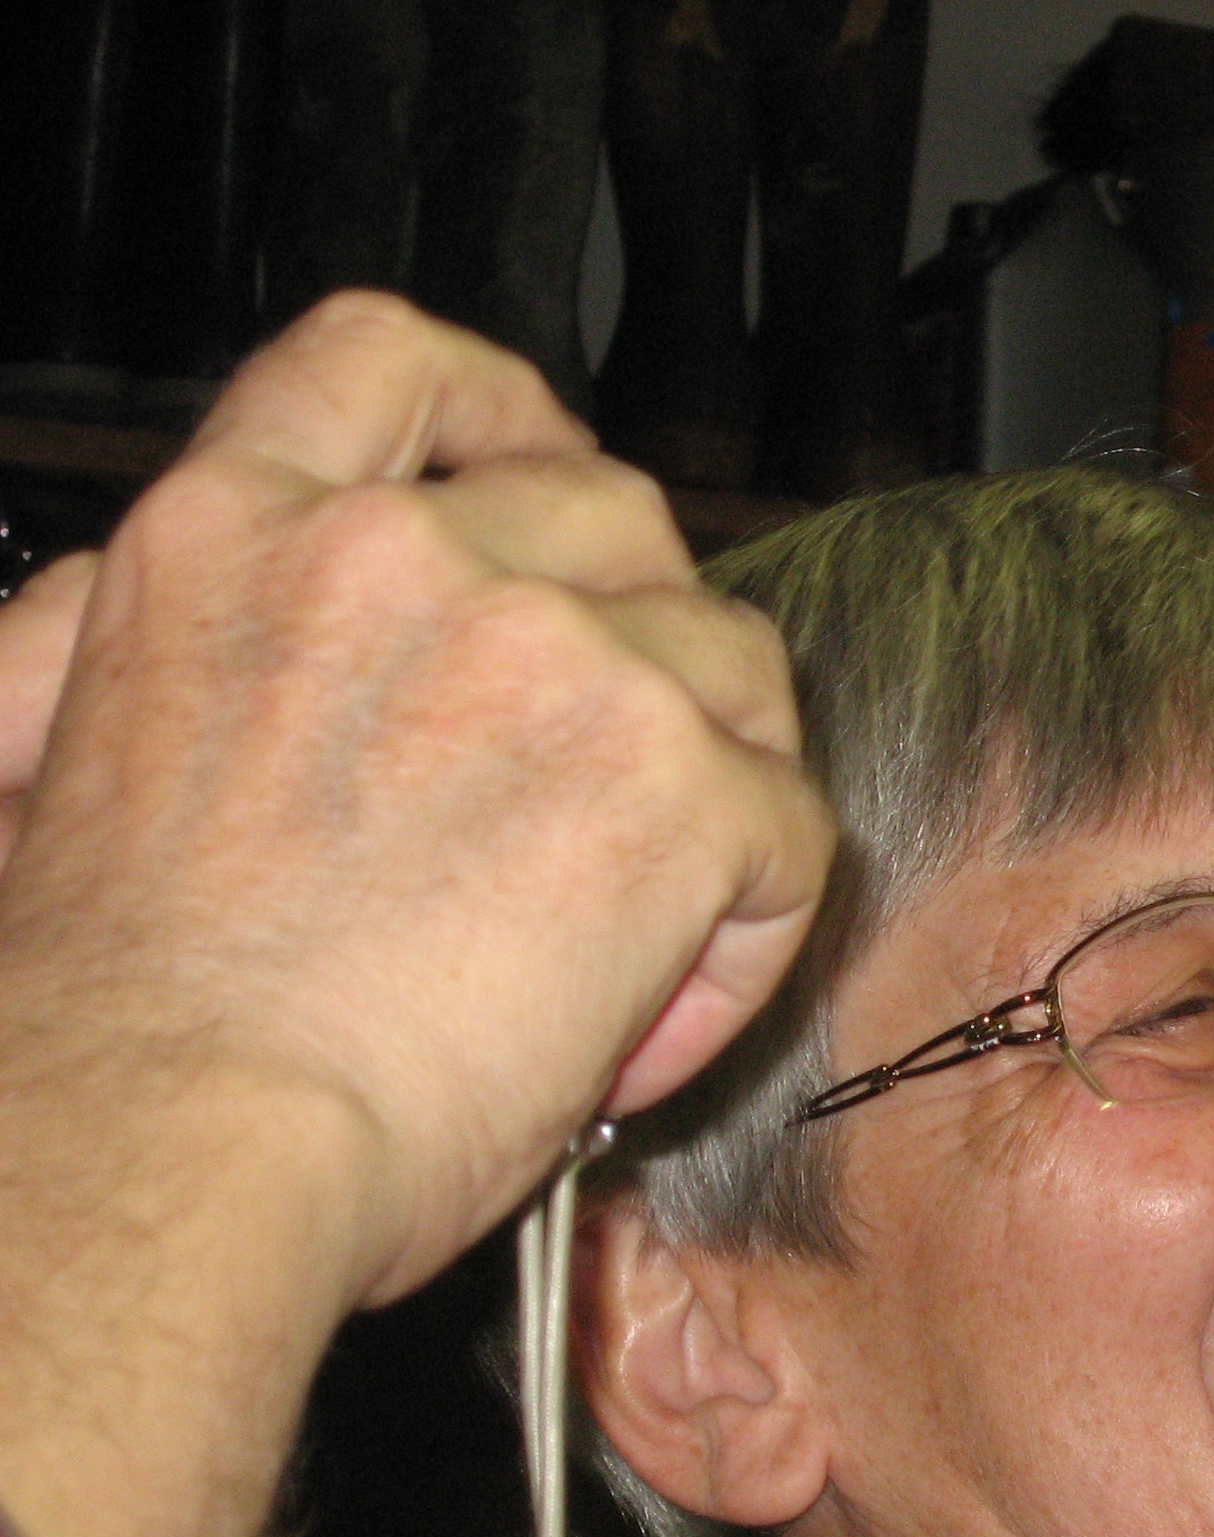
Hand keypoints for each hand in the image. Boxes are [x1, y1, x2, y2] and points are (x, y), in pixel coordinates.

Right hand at [0, 292, 835, 1305]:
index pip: (393, 369)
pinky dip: (747, 938)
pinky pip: (790, 832)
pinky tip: (644, 1024)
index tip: (535, 460)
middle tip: (619, 772)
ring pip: (732, 668)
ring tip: (627, 934)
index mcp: (235, 537)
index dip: (496, 406)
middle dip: (642, 638)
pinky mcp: (672, 785)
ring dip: (712, 788)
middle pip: (618, 518)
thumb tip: (184, 628)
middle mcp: (400, 559)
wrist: (174, 1140)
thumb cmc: (119, 1019)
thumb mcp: (61, 757)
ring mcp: (553, 658)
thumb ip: (163, 647)